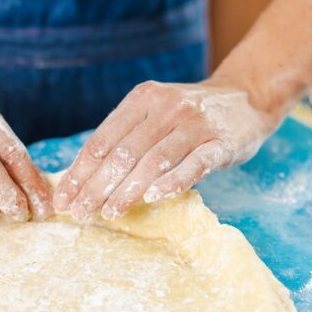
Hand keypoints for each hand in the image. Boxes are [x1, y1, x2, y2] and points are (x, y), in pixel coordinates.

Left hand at [53, 80, 278, 220]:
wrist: (246, 97)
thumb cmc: (189, 114)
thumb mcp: (154, 112)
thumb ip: (124, 136)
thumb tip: (82, 177)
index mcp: (141, 99)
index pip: (102, 140)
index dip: (80, 172)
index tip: (64, 200)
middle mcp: (165, 107)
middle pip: (122, 153)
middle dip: (96, 187)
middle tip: (80, 213)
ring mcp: (195, 124)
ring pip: (153, 160)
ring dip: (127, 190)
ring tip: (109, 213)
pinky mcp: (221, 142)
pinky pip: (194, 164)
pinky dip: (171, 182)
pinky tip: (152, 198)